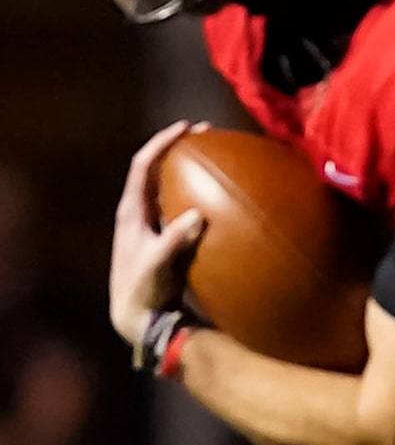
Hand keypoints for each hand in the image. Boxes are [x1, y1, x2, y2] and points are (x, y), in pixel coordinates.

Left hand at [110, 120, 209, 346]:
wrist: (135, 315)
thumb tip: (196, 214)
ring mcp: (148, 224)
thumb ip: (174, 239)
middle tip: (205, 136)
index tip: (185, 129)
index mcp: (130, 212)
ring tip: (210, 159)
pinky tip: (214, 197)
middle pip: (153, 169)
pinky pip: (176, 205)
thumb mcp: (157, 264)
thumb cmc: (142, 290)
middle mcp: (137, 212)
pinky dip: (193, 193)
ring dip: (184, 170)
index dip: (161, 143)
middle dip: (177, 149)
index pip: (142, 166)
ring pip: (164, 186)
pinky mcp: (160, 237)